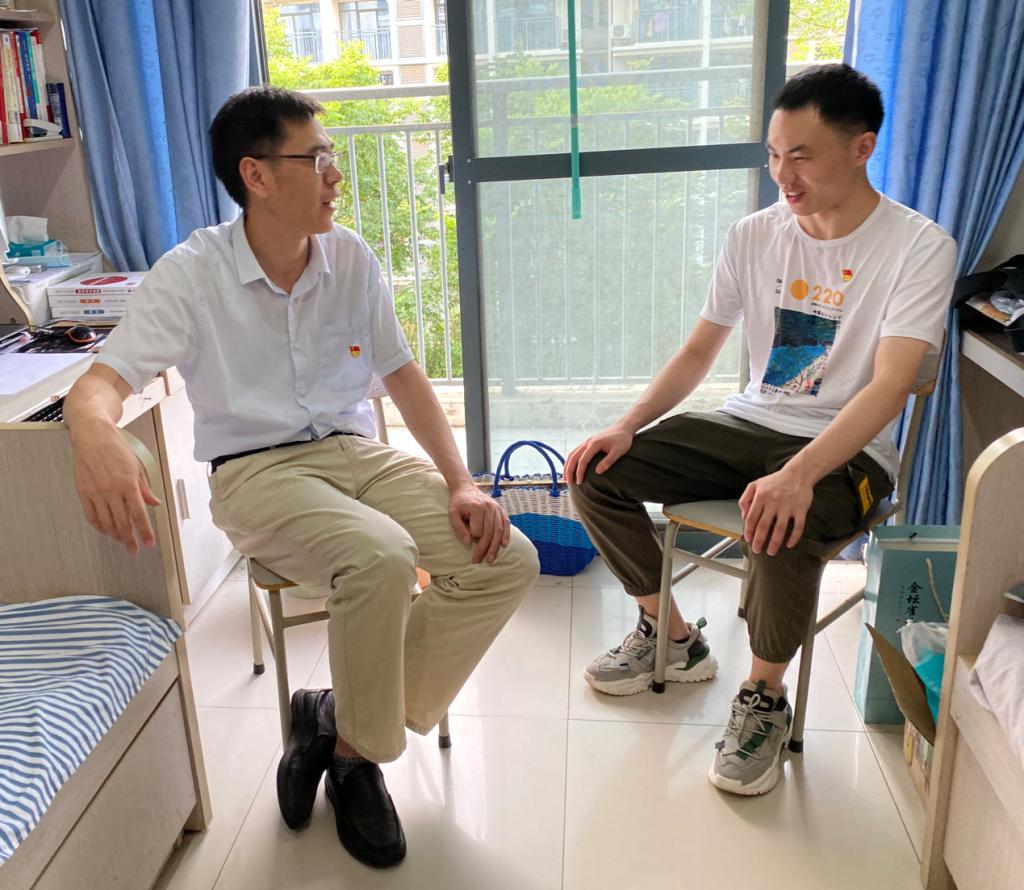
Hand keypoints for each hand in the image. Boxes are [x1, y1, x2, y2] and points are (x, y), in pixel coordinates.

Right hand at [71, 422, 161, 553]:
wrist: (93, 436)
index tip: (149, 543)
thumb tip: (155, 503)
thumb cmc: (116, 449)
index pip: (139, 514)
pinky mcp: (83, 492)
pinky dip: (99, 526)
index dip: (145, 532)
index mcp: (128, 483)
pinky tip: (105, 530)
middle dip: (130, 539)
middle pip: (122, 522)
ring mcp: (95, 492)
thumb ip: (145, 488)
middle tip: (135, 548)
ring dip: (115, 534)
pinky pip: (91, 515)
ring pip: (106, 522)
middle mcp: (111, 490)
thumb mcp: (137, 467)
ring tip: (122, 540)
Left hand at [448, 483, 510, 563]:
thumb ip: (458, 528)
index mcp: (477, 507)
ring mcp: (496, 508)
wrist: (465, 488)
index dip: (472, 536)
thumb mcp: (452, 514)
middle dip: (483, 549)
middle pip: (489, 533)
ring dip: (495, 546)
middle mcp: (489, 507)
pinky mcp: (500, 509)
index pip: (477, 530)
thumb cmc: (458, 503)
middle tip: (477, 560)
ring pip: (498, 530)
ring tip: (490, 558)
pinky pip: (506, 523)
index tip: (467, 538)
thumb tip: (468, 542)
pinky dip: (506, 535)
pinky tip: (504, 544)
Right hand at [565, 425, 633, 484]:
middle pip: (573, 457)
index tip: (579, 482)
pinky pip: (576, 451)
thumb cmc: (622, 440)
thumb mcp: (618, 451)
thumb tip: (597, 472)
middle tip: (568, 482)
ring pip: (572, 454)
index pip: (583, 460)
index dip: (579, 472)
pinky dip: (571, 460)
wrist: (623, 427)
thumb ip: (608, 461)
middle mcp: (588, 442)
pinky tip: (571, 466)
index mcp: (594, 444)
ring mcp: (587, 441)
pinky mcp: (589, 442)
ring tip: (566, 477)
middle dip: (569, 470)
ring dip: (567, 465)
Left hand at [738, 467, 813, 555]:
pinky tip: (789, 545)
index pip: (752, 517)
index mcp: (761, 496)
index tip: (748, 540)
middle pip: (764, 525)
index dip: (749, 530)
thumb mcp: (755, 485)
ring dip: (775, 543)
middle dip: (759, 540)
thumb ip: (745, 499)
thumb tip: (743, 516)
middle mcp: (774, 502)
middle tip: (757, 550)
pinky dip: (794, 537)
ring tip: (771, 552)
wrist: (798, 473)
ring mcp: (788, 506)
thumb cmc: (775, 481)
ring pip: (780, 529)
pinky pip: (798, 526)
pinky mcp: (801, 509)